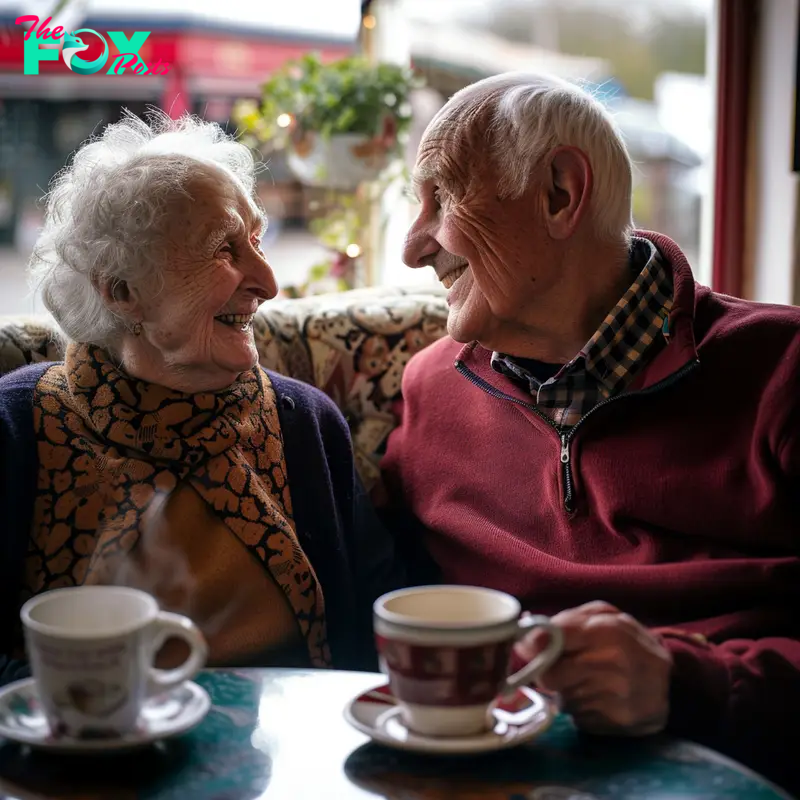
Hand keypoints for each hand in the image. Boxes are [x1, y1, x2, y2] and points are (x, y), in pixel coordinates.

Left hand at [515, 601, 671, 735]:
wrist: (671, 681)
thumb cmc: (626, 642)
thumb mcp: (602, 618)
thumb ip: (564, 622)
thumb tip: (524, 636)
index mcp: (608, 630)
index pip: (552, 640)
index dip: (535, 646)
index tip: (529, 648)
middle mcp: (614, 663)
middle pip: (551, 676)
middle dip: (549, 673)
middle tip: (560, 668)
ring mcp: (618, 696)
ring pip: (563, 698)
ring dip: (568, 692)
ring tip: (589, 682)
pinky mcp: (619, 722)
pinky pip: (579, 718)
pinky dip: (582, 710)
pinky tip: (600, 700)